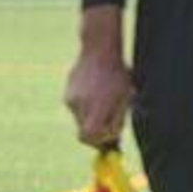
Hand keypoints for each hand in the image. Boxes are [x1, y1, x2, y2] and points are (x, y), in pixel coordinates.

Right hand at [64, 5, 132, 146]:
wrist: (99, 50)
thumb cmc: (118, 73)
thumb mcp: (124, 97)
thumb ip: (117, 120)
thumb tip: (112, 139)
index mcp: (96, 107)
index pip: (89, 136)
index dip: (99, 140)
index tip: (110, 137)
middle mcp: (80, 105)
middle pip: (83, 131)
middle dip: (97, 132)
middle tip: (109, 127)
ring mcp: (70, 99)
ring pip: (81, 119)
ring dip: (93, 117)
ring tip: (105, 100)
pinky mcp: (67, 93)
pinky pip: (77, 108)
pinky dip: (87, 106)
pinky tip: (96, 91)